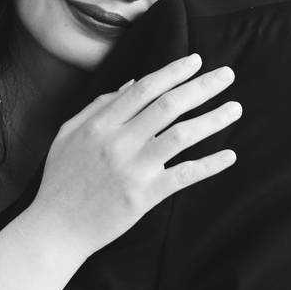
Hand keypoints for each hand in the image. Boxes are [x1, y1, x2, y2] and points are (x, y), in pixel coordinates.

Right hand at [27, 54, 240, 255]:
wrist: (55, 229)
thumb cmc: (61, 178)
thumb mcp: (68, 133)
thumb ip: (99, 105)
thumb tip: (132, 84)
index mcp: (100, 124)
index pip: (145, 88)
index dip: (173, 72)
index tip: (196, 60)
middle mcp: (119, 142)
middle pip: (169, 106)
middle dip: (202, 86)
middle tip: (227, 75)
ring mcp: (133, 169)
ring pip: (182, 136)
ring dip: (213, 120)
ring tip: (235, 108)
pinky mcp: (144, 196)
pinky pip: (183, 176)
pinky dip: (209, 165)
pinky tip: (230, 156)